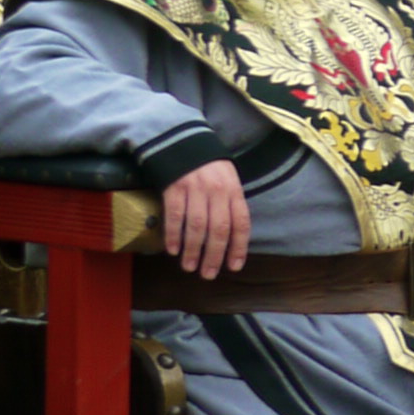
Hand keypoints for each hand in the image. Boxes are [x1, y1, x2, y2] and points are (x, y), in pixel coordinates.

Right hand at [158, 158, 252, 276]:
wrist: (183, 140)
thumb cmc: (208, 167)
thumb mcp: (228, 180)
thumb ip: (229, 205)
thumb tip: (231, 238)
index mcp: (234, 190)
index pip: (241, 223)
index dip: (239, 247)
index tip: (234, 266)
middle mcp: (217, 191)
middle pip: (219, 229)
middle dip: (214, 255)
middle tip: (208, 274)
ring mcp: (195, 189)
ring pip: (197, 226)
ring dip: (193, 250)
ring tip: (189, 267)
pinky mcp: (174, 188)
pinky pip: (175, 216)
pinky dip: (174, 235)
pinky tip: (173, 249)